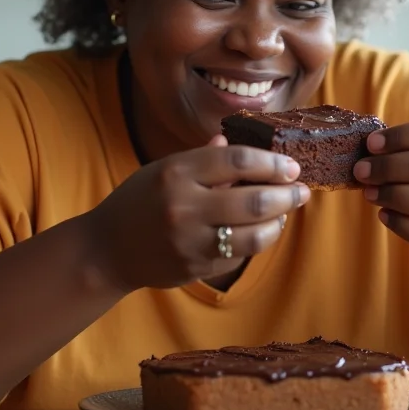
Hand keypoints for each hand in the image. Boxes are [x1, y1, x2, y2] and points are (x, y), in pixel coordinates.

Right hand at [85, 136, 309, 291]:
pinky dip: (258, 240)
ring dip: (279, 222)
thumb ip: (203, 157)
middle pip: (252, 201)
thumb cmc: (139, 201)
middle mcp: (183, 207)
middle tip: (301, 190)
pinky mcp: (195, 268)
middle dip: (286, 194)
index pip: (236, 161)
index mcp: (176, 172)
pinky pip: (239, 254)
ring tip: (286, 211)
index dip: (271, 162)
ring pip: (253, 235)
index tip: (291, 164)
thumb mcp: (164, 169)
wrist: (107, 249)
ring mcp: (189, 241)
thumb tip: (237, 141)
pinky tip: (264, 230)